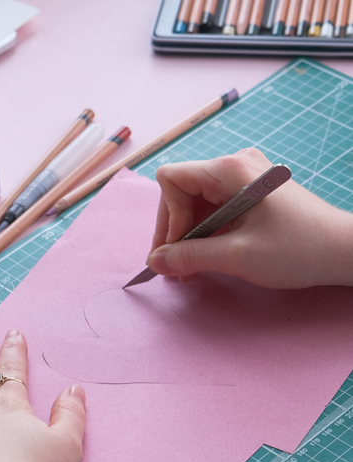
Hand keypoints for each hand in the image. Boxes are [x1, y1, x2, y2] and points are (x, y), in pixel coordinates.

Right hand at [147, 148, 352, 288]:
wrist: (345, 252)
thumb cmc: (298, 249)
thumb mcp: (237, 256)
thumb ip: (189, 257)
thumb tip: (155, 261)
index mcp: (229, 169)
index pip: (171, 179)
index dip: (166, 216)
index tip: (175, 248)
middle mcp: (233, 166)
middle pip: (181, 191)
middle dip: (174, 229)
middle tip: (174, 265)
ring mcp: (243, 178)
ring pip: (196, 202)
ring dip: (188, 234)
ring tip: (188, 267)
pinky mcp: (250, 192)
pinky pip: (214, 208)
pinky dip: (205, 232)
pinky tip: (206, 256)